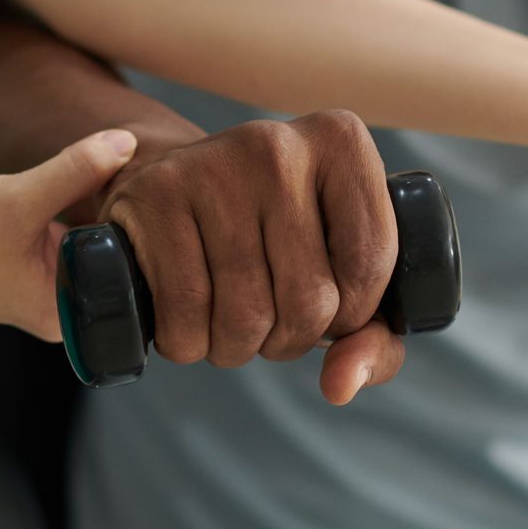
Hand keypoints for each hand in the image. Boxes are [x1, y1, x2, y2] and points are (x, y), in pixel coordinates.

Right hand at [0, 129, 138, 339]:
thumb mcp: (17, 199)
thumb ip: (75, 171)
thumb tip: (126, 144)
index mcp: (62, 313)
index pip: (129, 277)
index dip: (141, 234)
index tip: (154, 192)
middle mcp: (56, 301)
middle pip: (114, 256)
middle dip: (120, 214)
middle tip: (139, 172)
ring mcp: (40, 276)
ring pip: (91, 234)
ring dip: (96, 202)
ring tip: (110, 167)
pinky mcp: (26, 251)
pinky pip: (66, 221)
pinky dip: (72, 198)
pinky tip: (74, 173)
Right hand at [98, 110, 404, 404]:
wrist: (173, 194)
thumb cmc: (272, 243)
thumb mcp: (339, 277)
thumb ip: (372, 339)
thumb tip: (341, 385)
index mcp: (340, 143)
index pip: (370, 263)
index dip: (352, 314)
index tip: (329, 303)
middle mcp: (278, 144)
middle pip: (310, 298)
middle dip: (290, 338)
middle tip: (270, 320)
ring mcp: (212, 164)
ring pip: (246, 315)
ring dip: (237, 347)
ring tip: (229, 322)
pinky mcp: (154, 195)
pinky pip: (185, 311)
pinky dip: (188, 343)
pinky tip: (188, 322)